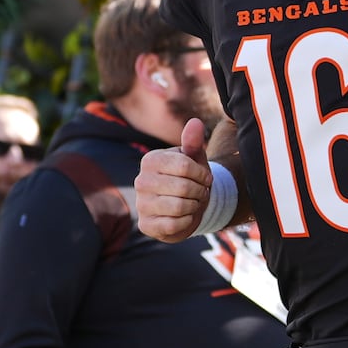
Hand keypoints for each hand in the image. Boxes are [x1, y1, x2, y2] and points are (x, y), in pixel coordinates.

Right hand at [136, 118, 210, 242]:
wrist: (187, 204)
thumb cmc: (191, 177)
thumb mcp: (194, 158)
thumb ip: (193, 141)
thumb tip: (195, 122)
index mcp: (151, 160)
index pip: (185, 166)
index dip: (202, 174)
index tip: (206, 178)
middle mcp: (141, 181)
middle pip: (184, 187)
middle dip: (200, 191)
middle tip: (200, 192)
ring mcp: (141, 204)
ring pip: (179, 207)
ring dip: (194, 206)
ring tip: (193, 202)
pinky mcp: (145, 225)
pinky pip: (173, 225)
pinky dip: (187, 221)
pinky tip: (185, 216)